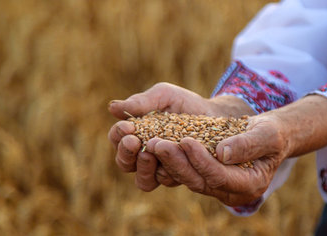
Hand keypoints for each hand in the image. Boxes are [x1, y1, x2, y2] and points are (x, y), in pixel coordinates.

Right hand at [107, 82, 254, 190]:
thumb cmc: (184, 103)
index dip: (118, 136)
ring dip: (144, 167)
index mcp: (135, 135)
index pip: (117, 140)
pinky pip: (168, 180)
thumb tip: (112, 107)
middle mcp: (144, 156)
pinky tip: (175, 158)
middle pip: (125, 164)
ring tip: (151, 152)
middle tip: (134, 142)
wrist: (214, 113)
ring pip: (143, 180)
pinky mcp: (179, 176)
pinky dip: (168, 170)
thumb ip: (141, 102)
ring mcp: (161, 169)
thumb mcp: (163, 96)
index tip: (128, 127)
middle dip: (126, 154)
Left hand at [143, 112, 289, 205]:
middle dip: (177, 162)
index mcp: (250, 184)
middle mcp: (232, 191)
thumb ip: (248, 144)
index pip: (219, 176)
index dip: (201, 160)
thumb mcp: (267, 134)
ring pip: (189, 178)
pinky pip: (187, 173)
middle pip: (199, 181)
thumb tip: (222, 152)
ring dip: (169, 162)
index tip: (185, 140)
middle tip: (157, 143)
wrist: (270, 135)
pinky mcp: (207, 178)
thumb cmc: (272, 133)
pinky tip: (159, 144)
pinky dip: (172, 160)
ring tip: (153, 143)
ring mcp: (218, 187)